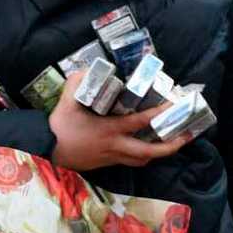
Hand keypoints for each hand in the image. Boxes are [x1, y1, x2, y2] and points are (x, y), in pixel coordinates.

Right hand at [48, 71, 194, 170]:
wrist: (47, 150)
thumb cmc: (59, 126)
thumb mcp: (67, 100)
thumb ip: (79, 82)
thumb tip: (90, 70)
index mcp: (109, 129)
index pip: (140, 122)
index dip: (159, 114)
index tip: (173, 106)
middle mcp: (115, 146)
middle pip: (149, 151)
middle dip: (170, 146)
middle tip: (185, 137)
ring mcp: (111, 157)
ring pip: (141, 160)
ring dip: (157, 153)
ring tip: (170, 144)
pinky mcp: (106, 163)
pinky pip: (130, 162)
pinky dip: (141, 156)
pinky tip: (145, 148)